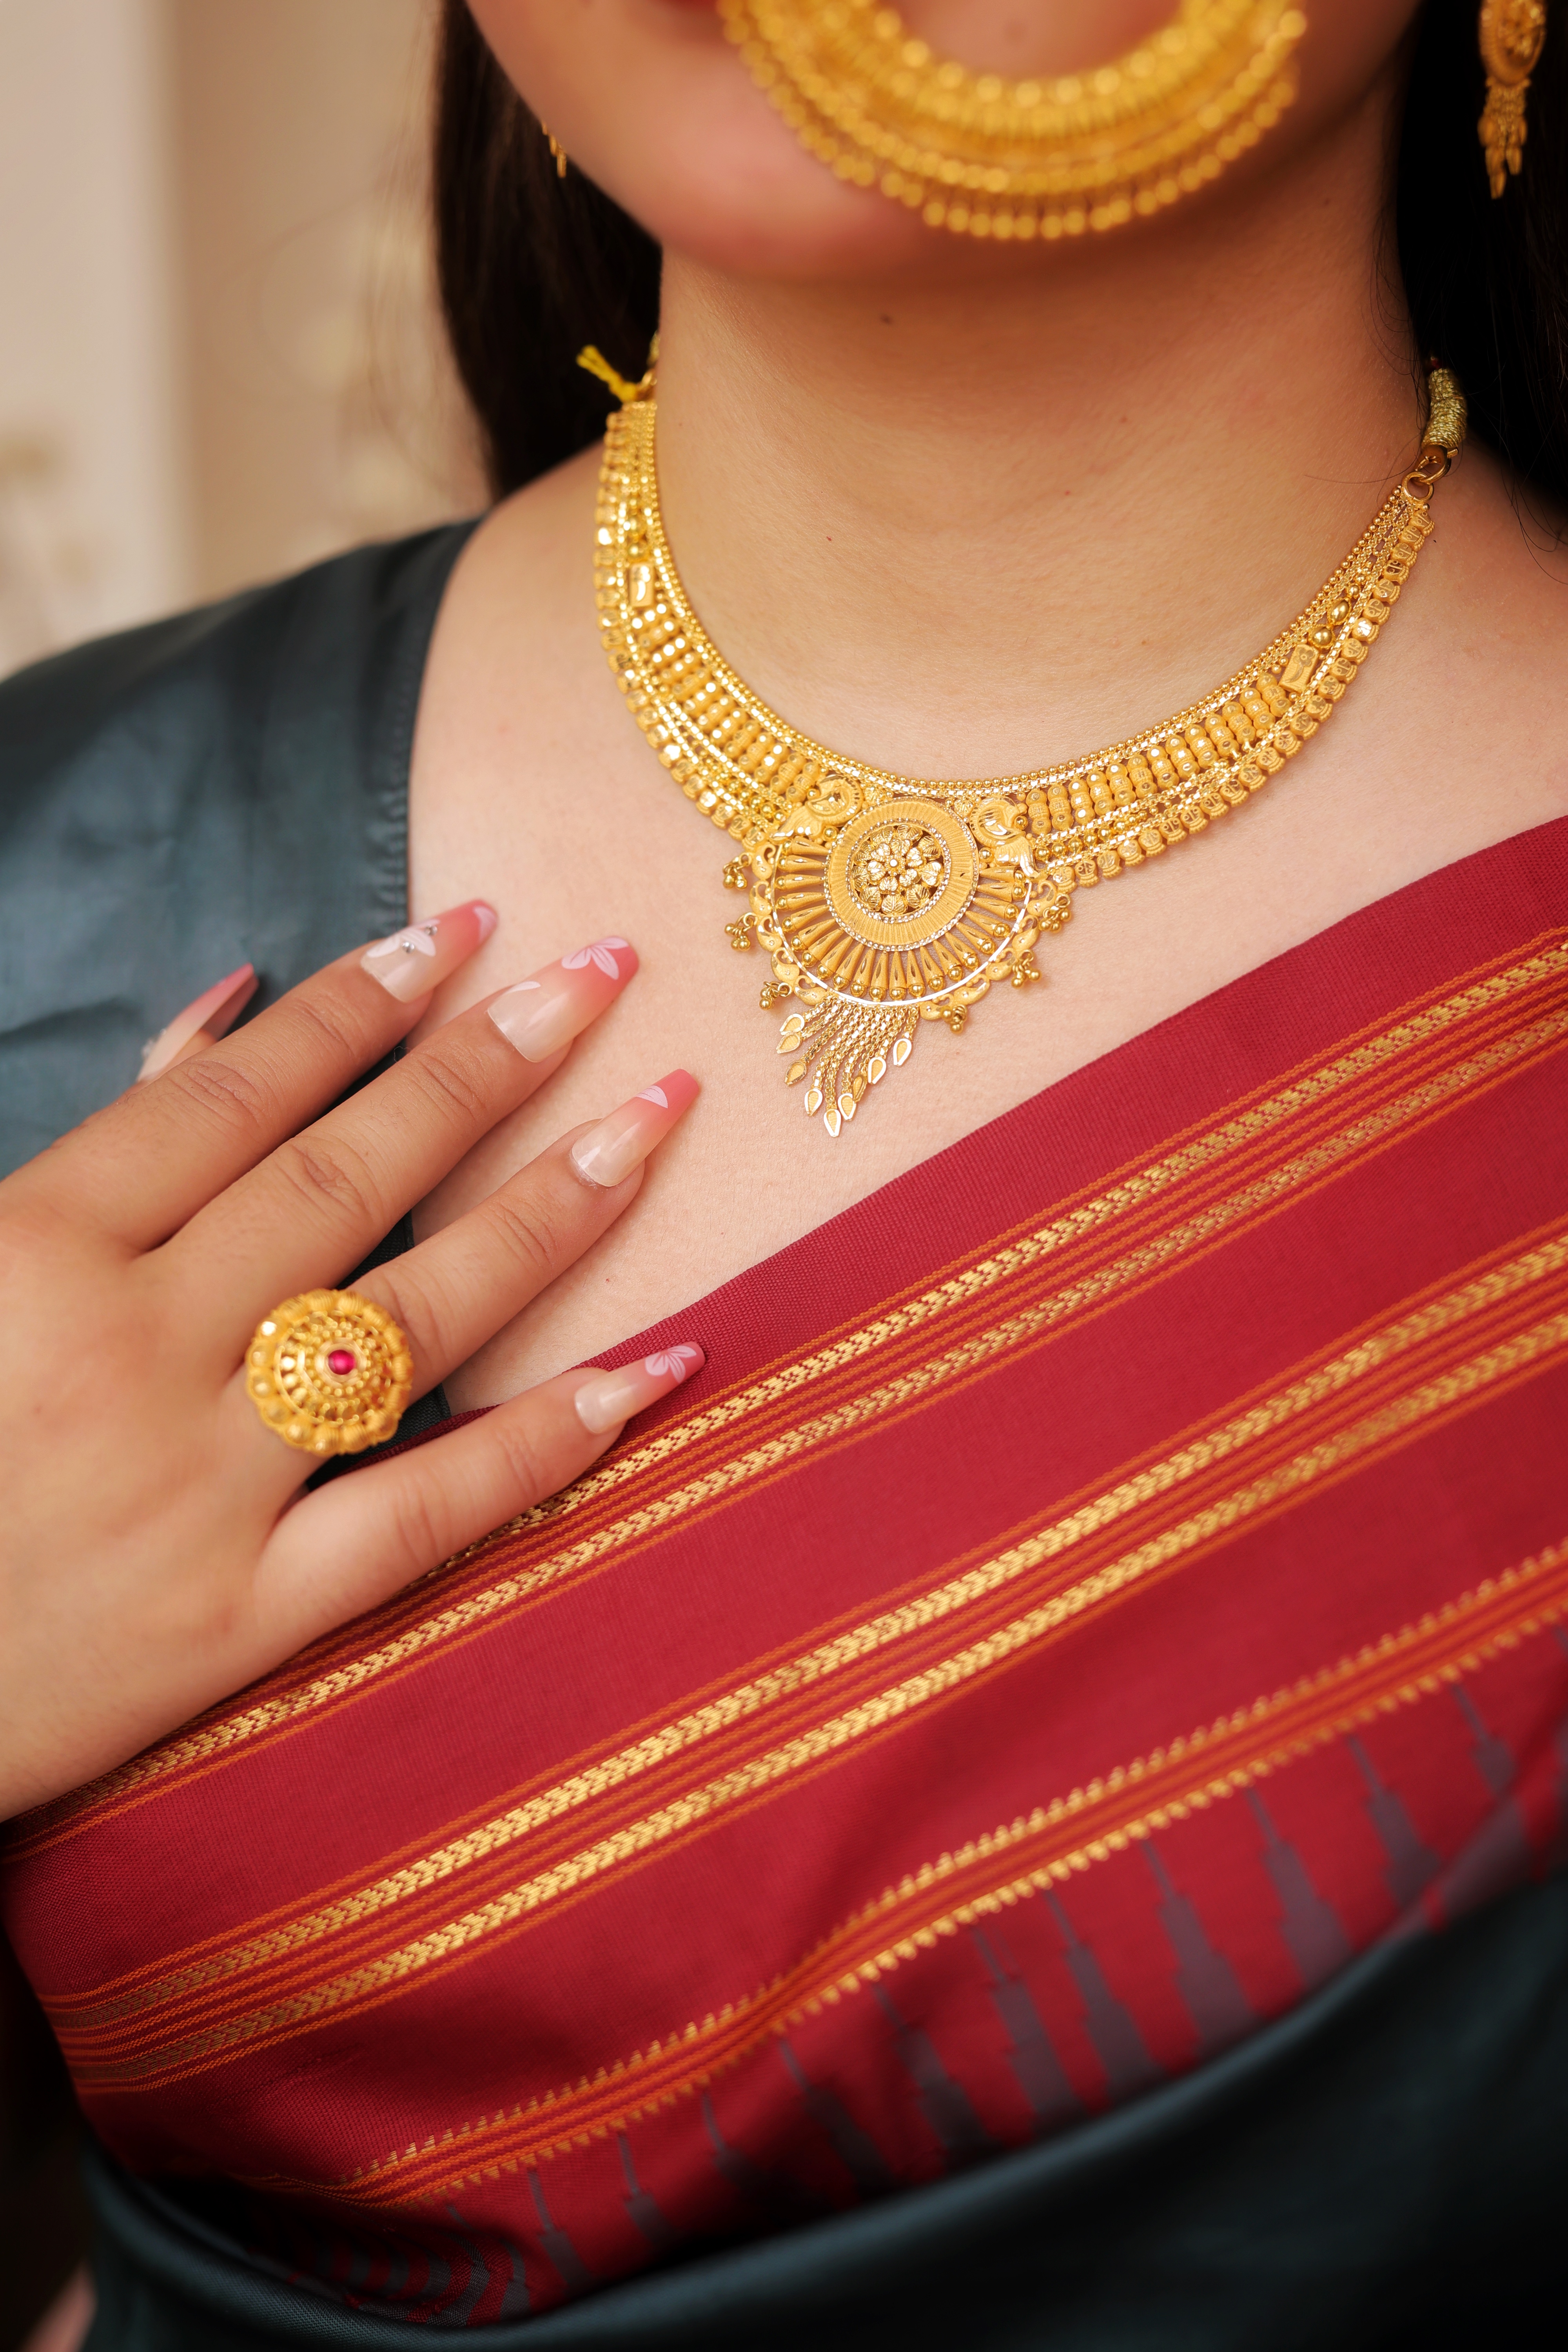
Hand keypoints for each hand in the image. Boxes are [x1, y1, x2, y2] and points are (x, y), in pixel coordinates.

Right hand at [0, 906, 700, 1818]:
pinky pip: (424, 1512)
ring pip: (415, 1319)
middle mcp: (132, 1353)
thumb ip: (96, 1137)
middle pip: (348, 1177)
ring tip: (655, 1118)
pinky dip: (547, 1441)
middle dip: (486, 1064)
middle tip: (602, 973)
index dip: (360, 1001)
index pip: (238, 1096)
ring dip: (550, 1209)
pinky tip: (656, 1367)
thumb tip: (236, 995)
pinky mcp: (244, 1615)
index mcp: (36, 1252)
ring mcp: (199, 1488)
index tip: (463, 927)